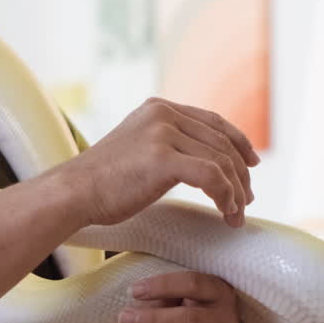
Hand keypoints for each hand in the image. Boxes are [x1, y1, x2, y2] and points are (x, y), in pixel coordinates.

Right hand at [61, 97, 259, 228]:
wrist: (72, 193)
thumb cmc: (100, 183)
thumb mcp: (136, 149)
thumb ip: (166, 146)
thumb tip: (201, 164)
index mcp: (158, 108)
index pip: (212, 121)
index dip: (239, 142)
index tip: (251, 164)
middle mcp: (163, 114)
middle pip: (221, 142)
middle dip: (240, 174)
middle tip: (246, 200)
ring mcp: (162, 133)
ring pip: (220, 161)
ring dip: (236, 191)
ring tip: (236, 214)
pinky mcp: (162, 158)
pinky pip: (211, 177)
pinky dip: (226, 196)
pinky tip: (226, 213)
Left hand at [114, 271, 241, 322]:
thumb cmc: (185, 313)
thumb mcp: (177, 299)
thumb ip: (159, 295)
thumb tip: (116, 294)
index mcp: (217, 292)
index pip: (193, 283)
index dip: (162, 286)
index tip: (132, 291)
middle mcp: (225, 322)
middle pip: (190, 320)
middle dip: (153, 320)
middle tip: (122, 319)